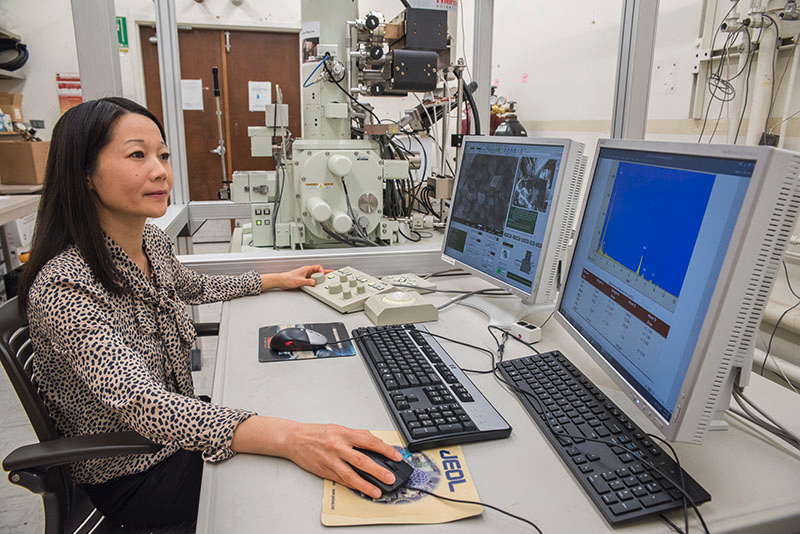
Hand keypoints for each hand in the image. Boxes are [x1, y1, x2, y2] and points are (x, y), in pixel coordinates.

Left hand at [260, 265, 330, 290]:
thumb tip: (314, 282)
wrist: (281, 281)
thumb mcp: (300, 281)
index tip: (323, 276)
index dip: (322, 271)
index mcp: (307, 269)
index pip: (318, 267)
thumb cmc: (288, 278)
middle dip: (324, 274)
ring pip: (315, 276)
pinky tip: (317, 284)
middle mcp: (307, 271)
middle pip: (318, 271)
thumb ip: (308, 282)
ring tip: (325, 280)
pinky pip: (312, 279)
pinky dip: (315, 281)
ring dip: (320, 278)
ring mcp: (305, 275)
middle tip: (331, 275)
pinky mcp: (304, 279)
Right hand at [283, 423, 403, 498]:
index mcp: (344, 433)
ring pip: (351, 474)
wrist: (294, 439)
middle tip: (390, 478)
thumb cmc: (317, 433)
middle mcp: (337, 447)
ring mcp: (330, 460)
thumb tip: (376, 442)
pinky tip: (361, 489)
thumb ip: (358, 435)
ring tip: (377, 491)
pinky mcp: (324, 471)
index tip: (396, 456)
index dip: (385, 450)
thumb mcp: (339, 428)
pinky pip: (341, 480)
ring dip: (366, 484)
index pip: (369, 442)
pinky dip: (353, 485)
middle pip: (362, 460)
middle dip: (378, 470)